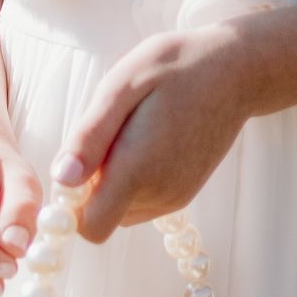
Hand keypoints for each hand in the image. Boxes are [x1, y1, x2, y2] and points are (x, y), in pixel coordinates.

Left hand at [57, 25, 254, 240]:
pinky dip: (133, 179)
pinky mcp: (184, 194)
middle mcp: (158, 195)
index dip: (70, 206)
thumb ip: (89, 136)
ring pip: (120, 209)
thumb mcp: (121, 86)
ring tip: (131, 131)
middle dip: (91, 184)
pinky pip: (141, 201)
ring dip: (112, 180)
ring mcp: (175, 197)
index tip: (78, 163)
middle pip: (101, 215)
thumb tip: (62, 179)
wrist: (235, 71)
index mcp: (138, 171)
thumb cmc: (173, 68)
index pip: (89, 228)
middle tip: (110, 133)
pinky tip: (147, 139)